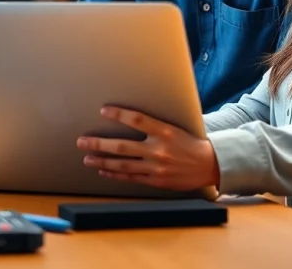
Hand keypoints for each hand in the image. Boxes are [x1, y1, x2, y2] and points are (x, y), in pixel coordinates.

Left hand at [76, 106, 219, 190]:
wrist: (209, 164)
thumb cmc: (190, 142)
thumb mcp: (174, 127)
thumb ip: (153, 125)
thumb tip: (129, 117)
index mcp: (164, 131)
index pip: (138, 119)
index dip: (119, 114)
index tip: (104, 110)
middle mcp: (158, 149)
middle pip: (122, 146)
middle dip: (99, 144)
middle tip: (82, 142)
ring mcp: (156, 167)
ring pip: (123, 165)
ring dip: (102, 162)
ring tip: (87, 158)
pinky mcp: (156, 180)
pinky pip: (131, 177)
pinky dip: (115, 174)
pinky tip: (103, 171)